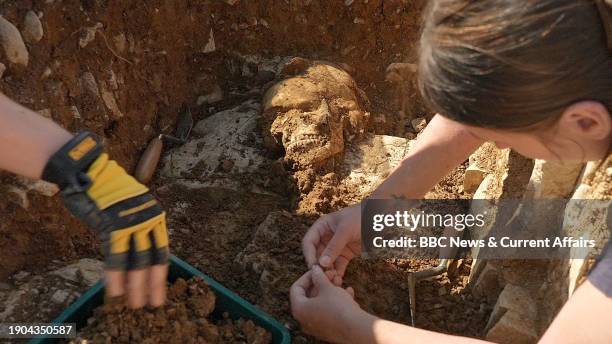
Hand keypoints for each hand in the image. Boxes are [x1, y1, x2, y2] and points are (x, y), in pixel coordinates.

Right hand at [43, 132, 168, 307]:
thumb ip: (134, 226)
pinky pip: (116, 256)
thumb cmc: (105, 189)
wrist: (88, 169)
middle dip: (153, 284)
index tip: (159, 289)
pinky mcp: (113, 225)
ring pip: (138, 260)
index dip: (160, 271)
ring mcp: (132, 222)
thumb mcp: (128, 207)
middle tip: (154, 304)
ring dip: (136, 285)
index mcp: (154, 214)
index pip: (161, 249)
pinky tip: (115, 291)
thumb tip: (133, 247)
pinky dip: (116, 275)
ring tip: (135, 304)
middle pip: (154, 257)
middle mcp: (148, 219)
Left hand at [290, 265, 360, 342]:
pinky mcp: (328, 331)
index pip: (296, 288)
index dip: (307, 276)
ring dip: (330, 290)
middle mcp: (304, 321)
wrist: (356, 329)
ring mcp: (316, 327)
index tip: (317, 270)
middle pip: (309, 296)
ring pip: (320, 303)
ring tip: (340, 281)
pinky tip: (348, 292)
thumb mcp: (327, 288)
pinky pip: (329, 312)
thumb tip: (314, 269)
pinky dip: (336, 302)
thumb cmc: (338, 307)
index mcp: (299, 310)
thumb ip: (318, 277)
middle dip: (321, 283)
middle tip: (331, 274)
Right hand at [302, 204, 361, 284]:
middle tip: (323, 277)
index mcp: (322, 227)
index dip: (309, 254)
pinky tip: (339, 280)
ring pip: (327, 262)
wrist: (380, 218)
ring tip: (332, 280)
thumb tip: (322, 263)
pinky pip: (338, 266)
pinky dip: (338, 273)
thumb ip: (334, 246)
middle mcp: (326, 237)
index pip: (309, 242)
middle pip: (317, 254)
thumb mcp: (346, 229)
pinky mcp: (346, 254)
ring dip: (328, 272)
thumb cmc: (361, 217)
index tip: (313, 266)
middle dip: (319, 266)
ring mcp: (336, 247)